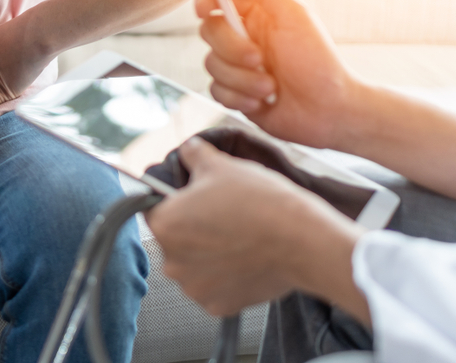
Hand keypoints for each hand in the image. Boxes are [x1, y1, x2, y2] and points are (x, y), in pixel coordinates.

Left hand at [145, 138, 365, 317]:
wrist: (302, 241)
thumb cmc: (260, 203)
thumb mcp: (221, 164)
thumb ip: (193, 154)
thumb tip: (188, 150)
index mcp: (163, 224)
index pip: (153, 206)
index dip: (175, 197)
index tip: (196, 197)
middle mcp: (171, 261)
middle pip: (174, 237)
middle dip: (194, 226)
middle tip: (224, 213)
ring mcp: (194, 287)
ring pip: (194, 263)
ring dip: (209, 252)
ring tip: (239, 235)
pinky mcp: (218, 305)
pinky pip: (215, 285)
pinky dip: (226, 274)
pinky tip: (246, 257)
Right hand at [196, 0, 360, 149]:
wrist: (327, 111)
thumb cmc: (318, 63)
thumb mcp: (296, 15)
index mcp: (257, 13)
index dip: (205, 1)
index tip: (204, 10)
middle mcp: (243, 37)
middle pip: (209, 31)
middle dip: (232, 49)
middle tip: (260, 59)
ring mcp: (237, 66)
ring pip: (211, 64)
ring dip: (243, 79)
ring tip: (270, 86)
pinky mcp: (235, 92)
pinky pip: (216, 91)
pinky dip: (239, 97)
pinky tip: (262, 101)